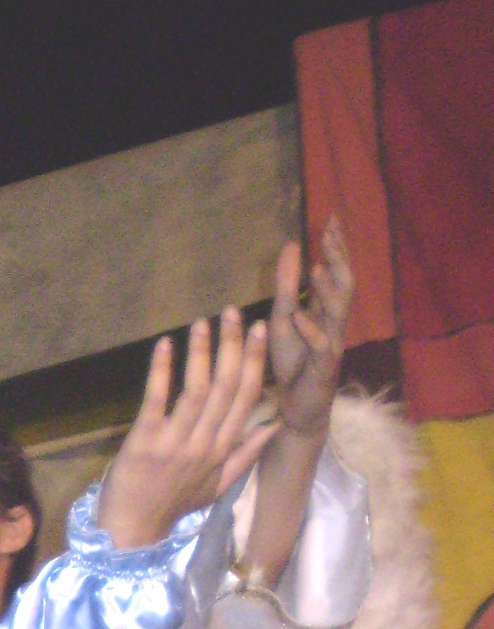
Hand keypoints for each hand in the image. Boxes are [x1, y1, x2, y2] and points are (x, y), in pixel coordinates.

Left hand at [99, 308, 274, 549]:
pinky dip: (162, 371)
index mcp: (224, 449)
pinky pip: (156, 400)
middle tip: (233, 312)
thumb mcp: (218, 486)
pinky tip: (165, 344)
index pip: (247, 397)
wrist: (133, 530)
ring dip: (201, 352)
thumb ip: (246, 454)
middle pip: (226, 387)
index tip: (258, 330)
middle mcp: (205, 444)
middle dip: (232, 345)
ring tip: (203, 321)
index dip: (255, 361)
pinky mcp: (144, 443)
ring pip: (197, 390)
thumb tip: (274, 426)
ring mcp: (175, 443)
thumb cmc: (174, 505)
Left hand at [268, 221, 353, 441]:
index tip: (330, 219)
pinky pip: (320, 347)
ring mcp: (332, 346)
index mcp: (326, 311)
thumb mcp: (283, 319)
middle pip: (345, 286)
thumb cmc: (294, 363)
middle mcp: (334, 325)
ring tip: (318, 267)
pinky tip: (299, 315)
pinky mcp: (322, 369)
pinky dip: (310, 330)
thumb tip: (290, 246)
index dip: (335, 247)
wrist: (298, 409)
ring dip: (328, 290)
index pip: (336, 272)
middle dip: (339, 259)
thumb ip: (287, 286)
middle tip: (331, 233)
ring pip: (338, 314)